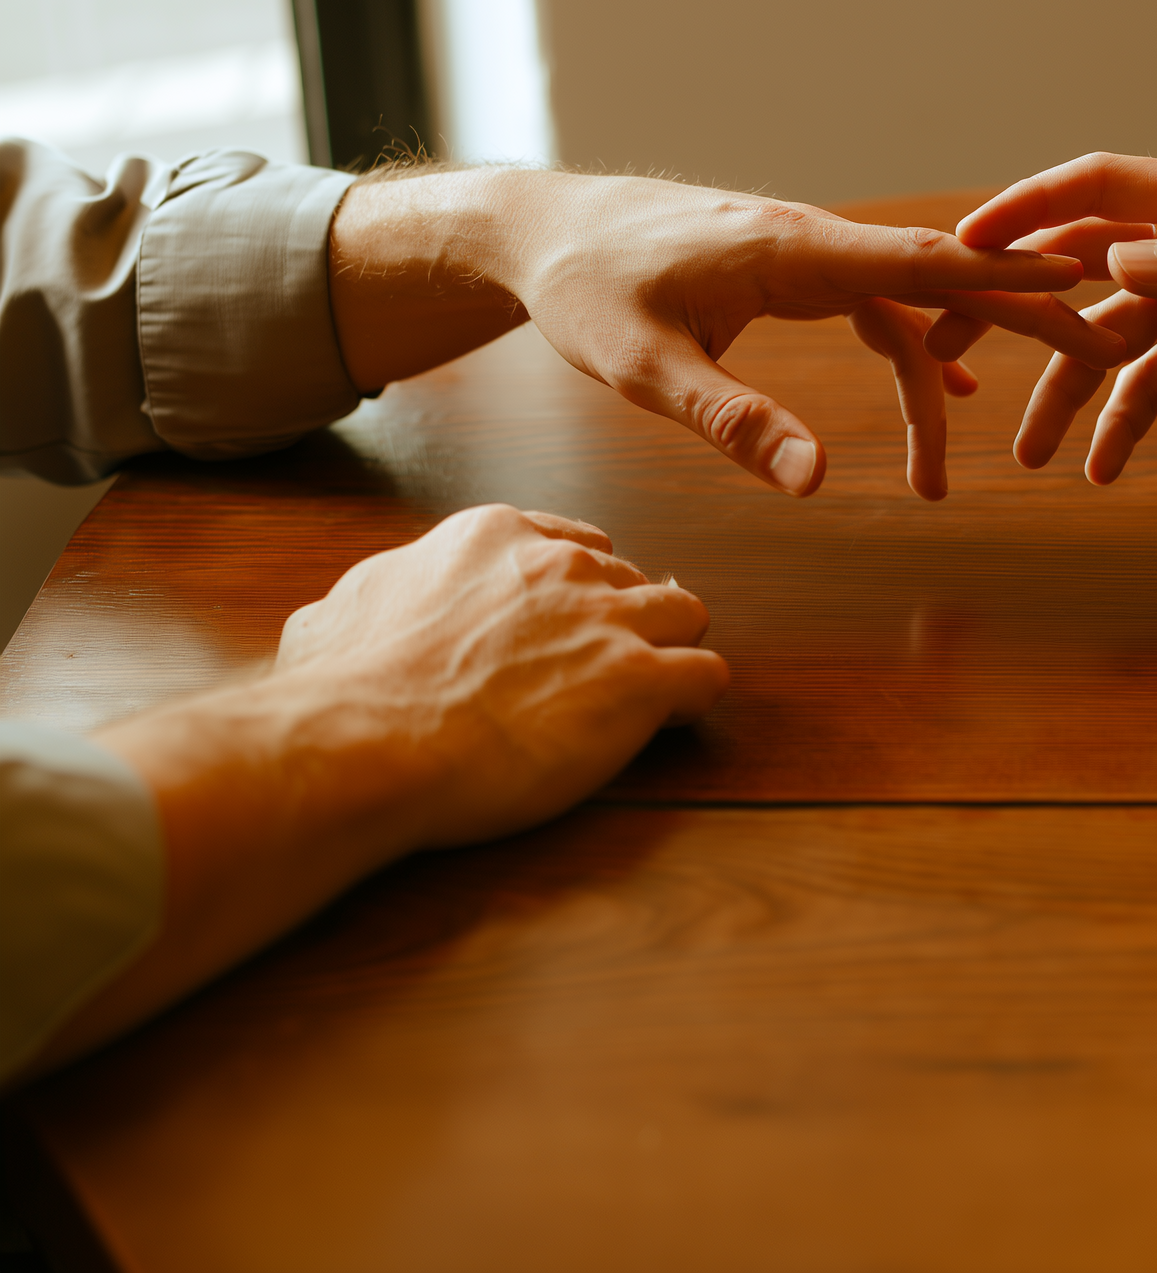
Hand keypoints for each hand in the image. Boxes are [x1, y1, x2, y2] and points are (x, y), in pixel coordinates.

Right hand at [43, 504, 724, 1076]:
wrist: (370, 740)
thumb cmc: (346, 688)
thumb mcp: (338, 613)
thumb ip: (364, 600)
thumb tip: (329, 618)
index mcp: (494, 536)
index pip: (575, 546)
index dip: (579, 593)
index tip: (566, 630)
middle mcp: (561, 565)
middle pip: (632, 580)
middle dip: (624, 624)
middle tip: (599, 674)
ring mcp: (608, 619)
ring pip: (685, 613)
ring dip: (670, 652)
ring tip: (644, 698)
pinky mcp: (640, 680)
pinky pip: (706, 674)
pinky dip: (691, 700)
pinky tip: (662, 725)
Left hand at [330, 170, 1127, 500]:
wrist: (539, 235)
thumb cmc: (585, 291)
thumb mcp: (646, 367)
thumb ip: (733, 420)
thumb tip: (817, 484)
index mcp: (790, 251)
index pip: (919, 262)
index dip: (1003, 274)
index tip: (1079, 274)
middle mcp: (810, 244)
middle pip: (939, 278)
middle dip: (1020, 312)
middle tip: (1101, 339)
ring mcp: (802, 257)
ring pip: (904, 309)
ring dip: (946, 371)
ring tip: (969, 460)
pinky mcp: (786, 275)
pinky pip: (870, 312)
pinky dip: (910, 354)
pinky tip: (944, 395)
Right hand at [942, 153, 1156, 481]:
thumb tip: (1115, 260)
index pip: (1095, 188)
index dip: (1024, 210)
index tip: (963, 243)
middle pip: (1077, 267)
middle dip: (1014, 308)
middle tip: (946, 349)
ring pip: (1106, 345)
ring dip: (1065, 394)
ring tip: (1025, 456)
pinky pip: (1152, 391)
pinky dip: (1124, 428)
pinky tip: (1101, 471)